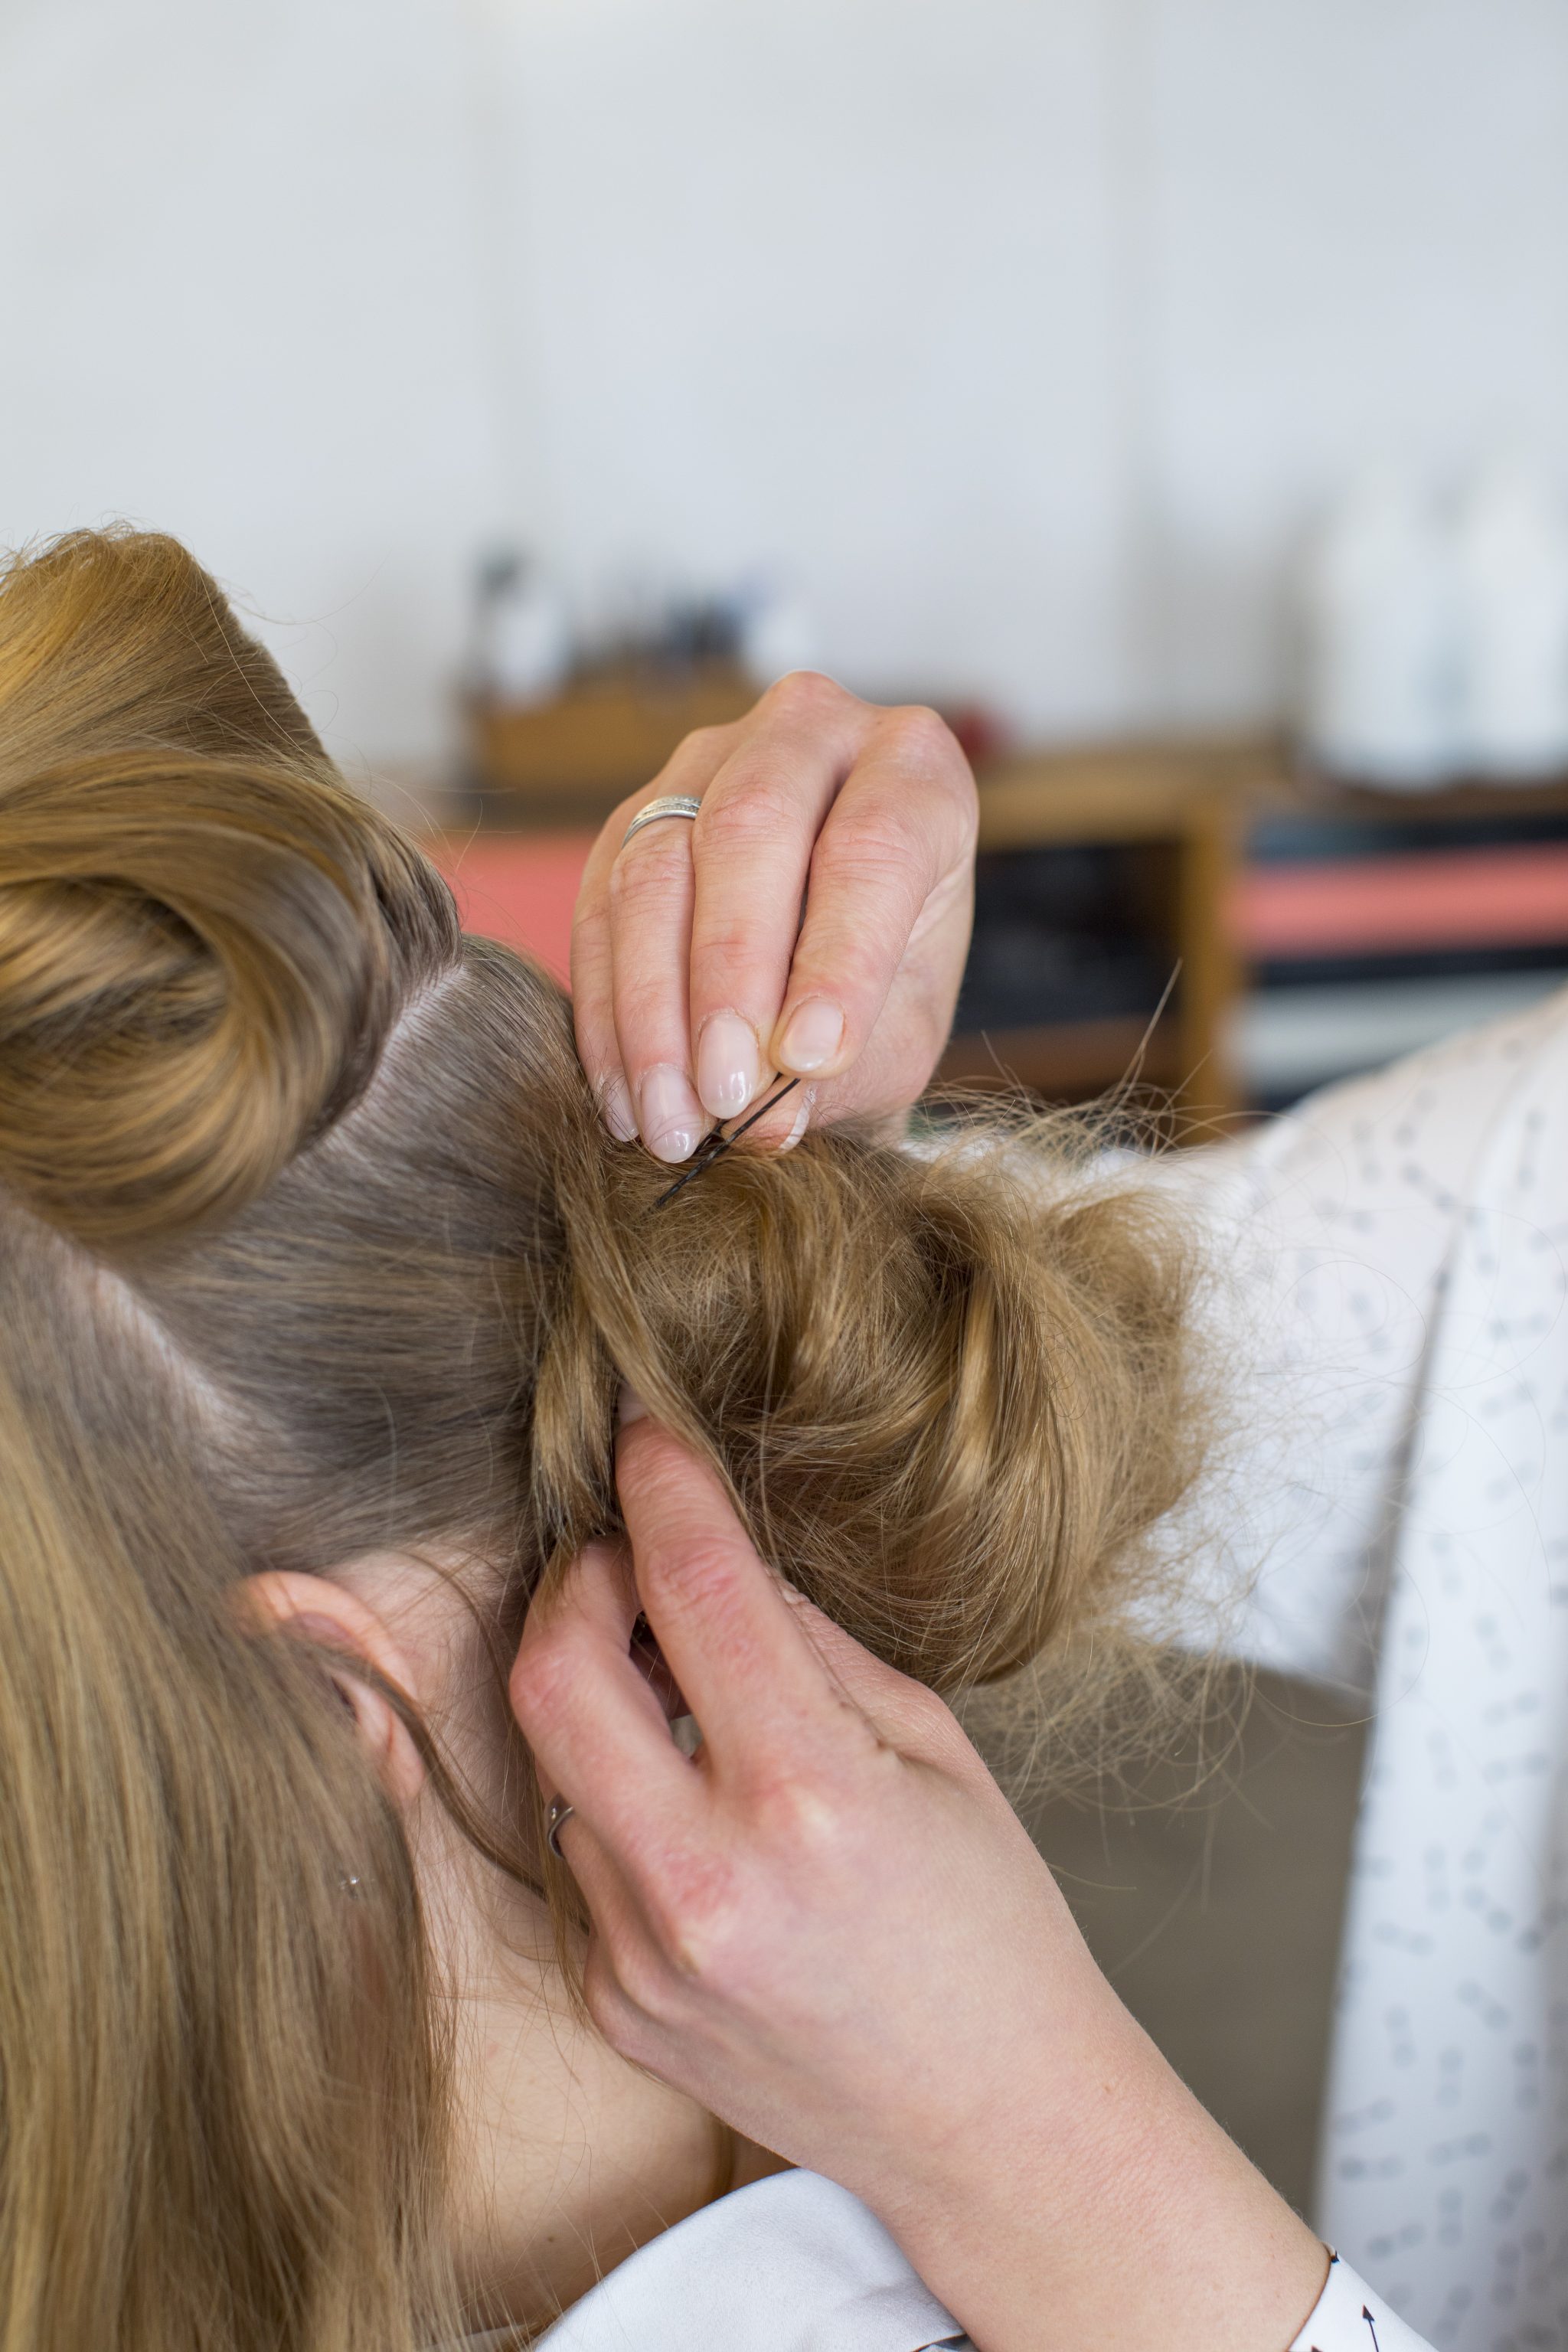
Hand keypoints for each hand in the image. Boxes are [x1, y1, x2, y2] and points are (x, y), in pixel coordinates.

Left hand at [510, 1413, 1326, 2351]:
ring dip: (598, 1696)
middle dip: (579, 1580)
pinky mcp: (613, 2004)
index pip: (693, 1586)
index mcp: (810, 1798)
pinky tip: (699, 1815)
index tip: (644, 1433)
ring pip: (554, 1759)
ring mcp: (643, 1957)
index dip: (660, 1482)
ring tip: (683, 1697)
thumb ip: (805, 1643)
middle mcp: (706, 1882)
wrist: (995, 2130)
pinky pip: (578, 1852)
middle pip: (551, 1669)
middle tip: (632, 1563)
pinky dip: (619, 1800)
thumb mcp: (932, 1748)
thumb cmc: (990, 1925)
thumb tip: (709, 1548)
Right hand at [570, 672, 976, 1160]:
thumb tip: (765, 1118)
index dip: (839, 956)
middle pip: (751, 828)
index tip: (809, 1060)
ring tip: (671, 1120)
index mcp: (915, 768)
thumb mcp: (896, 1038)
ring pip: (655, 865)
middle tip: (727, 1093)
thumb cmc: (883, 996)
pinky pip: (597, 907)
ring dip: (653, 1009)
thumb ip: (844, 1070)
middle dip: (731, 975)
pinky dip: (606, 1014)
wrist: (826, 976)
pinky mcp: (629, 817)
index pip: (874, 845)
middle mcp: (809, 732)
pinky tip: (623, 1098)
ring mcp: (704, 764)